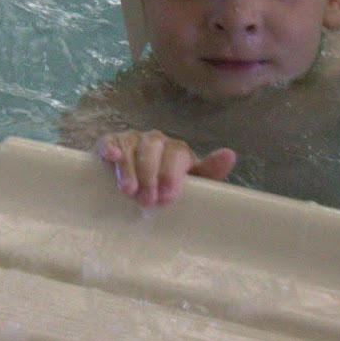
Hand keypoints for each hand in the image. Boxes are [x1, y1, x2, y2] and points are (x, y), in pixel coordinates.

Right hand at [95, 130, 235, 206]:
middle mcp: (155, 140)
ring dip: (129, 168)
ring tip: (128, 190)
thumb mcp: (193, 182)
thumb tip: (230, 154)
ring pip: (131, 146)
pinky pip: (109, 140)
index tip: (167, 197)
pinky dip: (109, 147)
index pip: (176, 155)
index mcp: (177, 150)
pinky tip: (111, 157)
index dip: (171, 175)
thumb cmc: (170, 188)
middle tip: (147, 200)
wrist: (141, 187)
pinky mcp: (112, 143)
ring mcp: (132, 139)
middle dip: (150, 175)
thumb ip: (210, 171)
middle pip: (152, 149)